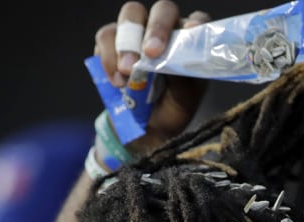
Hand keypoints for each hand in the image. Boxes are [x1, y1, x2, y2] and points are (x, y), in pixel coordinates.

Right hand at [94, 1, 209, 153]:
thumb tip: (171, 62)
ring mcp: (138, 30)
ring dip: (128, 43)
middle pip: (163, 10)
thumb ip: (182, 78)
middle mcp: (166, 28)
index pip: (197, 21)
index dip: (194, 23)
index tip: (190, 31)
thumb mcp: (184, 99)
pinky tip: (117, 81)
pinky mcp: (112, 40)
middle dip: (156, 29)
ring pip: (131, 14)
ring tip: (128, 71)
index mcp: (190, 40)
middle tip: (151, 53)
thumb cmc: (171, 107)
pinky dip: (109, 57)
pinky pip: (106, 35)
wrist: (146, 126)